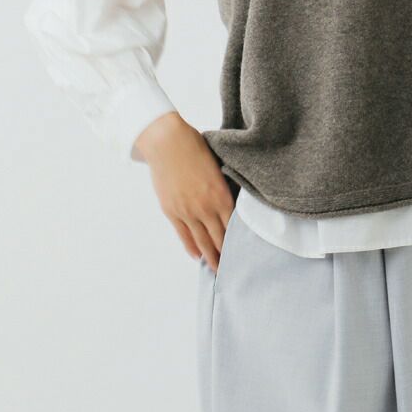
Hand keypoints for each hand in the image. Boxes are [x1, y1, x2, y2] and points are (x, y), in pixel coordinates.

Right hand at [135, 112, 233, 270]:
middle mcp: (206, 207)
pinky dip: (191, 247)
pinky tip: (197, 255)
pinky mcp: (171, 210)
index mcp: (222, 196)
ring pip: (201, 241)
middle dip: (225, 256)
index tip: (243, 254)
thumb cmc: (195, 148)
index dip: (237, 243)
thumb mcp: (218, 168)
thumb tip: (230, 203)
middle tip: (232, 269)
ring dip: (209, 257)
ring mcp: (187, 211)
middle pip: (219, 239)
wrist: (167, 142)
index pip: (233, 227)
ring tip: (216, 269)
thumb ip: (224, 188)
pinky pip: (183, 235)